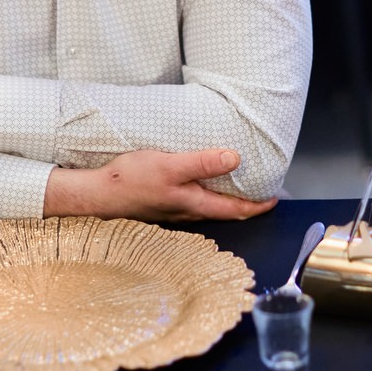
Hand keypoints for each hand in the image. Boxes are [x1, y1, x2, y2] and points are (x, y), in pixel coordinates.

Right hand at [44, 149, 278, 220]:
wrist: (96, 194)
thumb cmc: (131, 180)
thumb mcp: (171, 166)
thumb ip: (203, 163)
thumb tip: (235, 158)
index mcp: (194, 204)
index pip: (235, 210)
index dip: (258, 205)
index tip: (275, 199)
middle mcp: (187, 211)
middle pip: (224, 211)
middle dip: (245, 203)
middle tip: (262, 191)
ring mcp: (173, 210)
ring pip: (207, 206)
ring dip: (225, 198)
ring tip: (237, 184)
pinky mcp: (160, 203)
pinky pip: (191, 200)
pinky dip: (205, 192)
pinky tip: (199, 181)